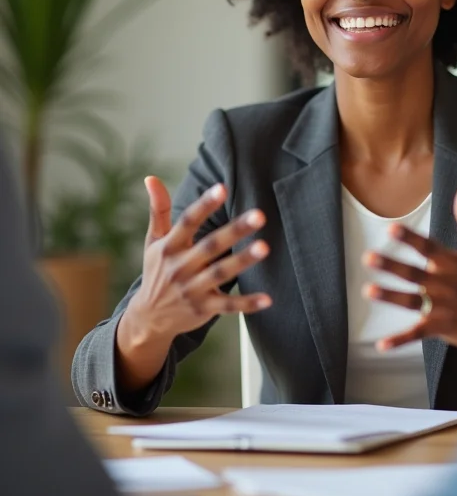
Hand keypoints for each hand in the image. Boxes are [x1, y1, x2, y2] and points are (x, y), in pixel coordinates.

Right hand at [126, 176, 272, 341]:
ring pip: (221, 273)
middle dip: (235, 230)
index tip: (222, 188)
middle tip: (260, 215)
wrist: (148, 318)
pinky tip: (268, 298)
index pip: (188, 222)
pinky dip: (247, 303)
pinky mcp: (204, 309)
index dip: (204, 204)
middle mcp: (180, 267)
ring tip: (265, 247)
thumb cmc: (157, 271)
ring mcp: (192, 290)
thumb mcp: (153, 241)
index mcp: (169, 247)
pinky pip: (228, 306)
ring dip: (243, 261)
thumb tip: (151, 177)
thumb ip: (158, 210)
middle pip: (210, 246)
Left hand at [363, 183, 456, 376]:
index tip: (391, 229)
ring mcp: (444, 307)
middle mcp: (447, 284)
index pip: (428, 247)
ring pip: (412, 301)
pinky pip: (418, 333)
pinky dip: (400, 340)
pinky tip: (381, 344)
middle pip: (415, 273)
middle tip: (369, 256)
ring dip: (390, 296)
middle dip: (392, 265)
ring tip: (368, 289)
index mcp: (454, 263)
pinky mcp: (444, 327)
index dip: (410, 238)